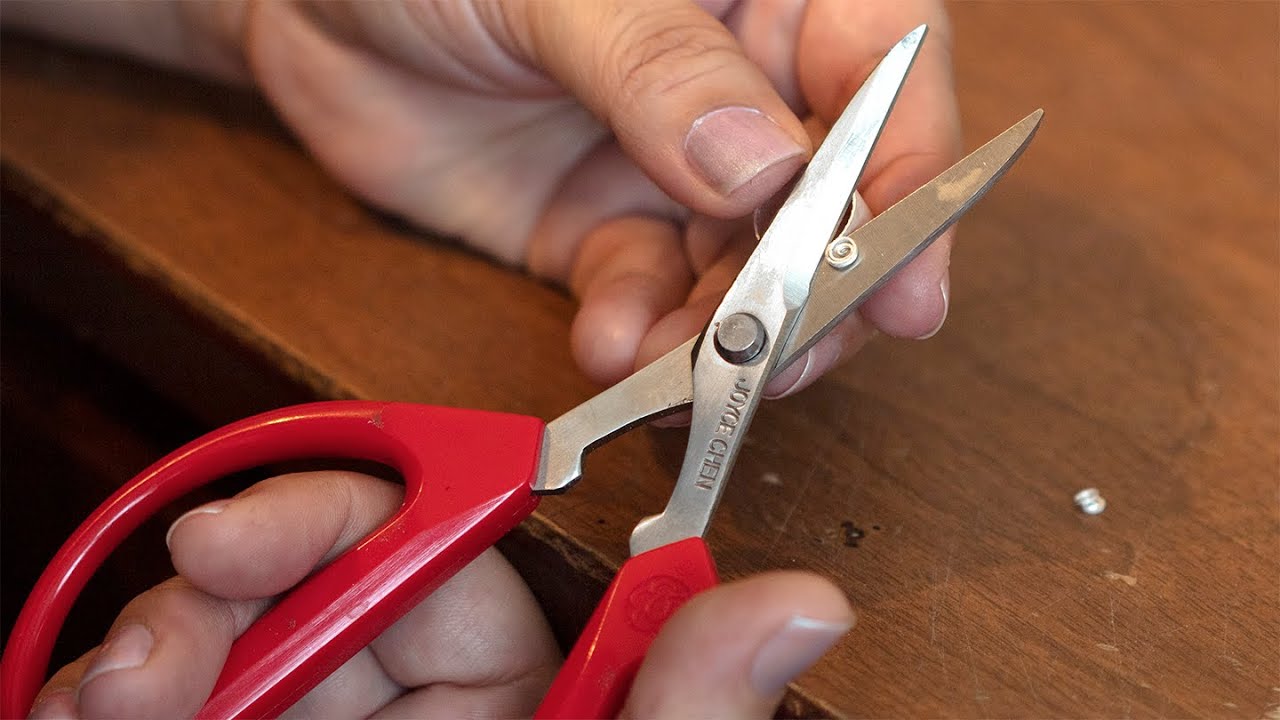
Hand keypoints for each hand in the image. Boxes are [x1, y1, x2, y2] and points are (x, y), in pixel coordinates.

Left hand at [4, 0, 959, 392]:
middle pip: (831, 195)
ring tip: (682, 373)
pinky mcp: (606, 233)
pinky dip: (639, 338)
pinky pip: (648, 300)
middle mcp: (740, 82)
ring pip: (745, 270)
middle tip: (789, 355)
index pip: (881, 65)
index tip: (905, 273)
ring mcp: (675, 167)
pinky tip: (609, 348)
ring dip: (723, 334)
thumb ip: (660, 67)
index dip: (911, 169)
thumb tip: (765, 167)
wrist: (307, 10)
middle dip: (818, 286)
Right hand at [28, 472, 854, 718]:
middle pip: (310, 579)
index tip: (242, 534)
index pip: (436, 552)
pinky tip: (86, 713)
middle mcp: (405, 705)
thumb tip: (805, 603)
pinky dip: (107, 702)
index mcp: (505, 695)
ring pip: (219, 641)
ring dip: (156, 647)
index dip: (343, 516)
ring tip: (117, 694)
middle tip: (166, 626)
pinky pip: (164, 711)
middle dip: (227, 581)